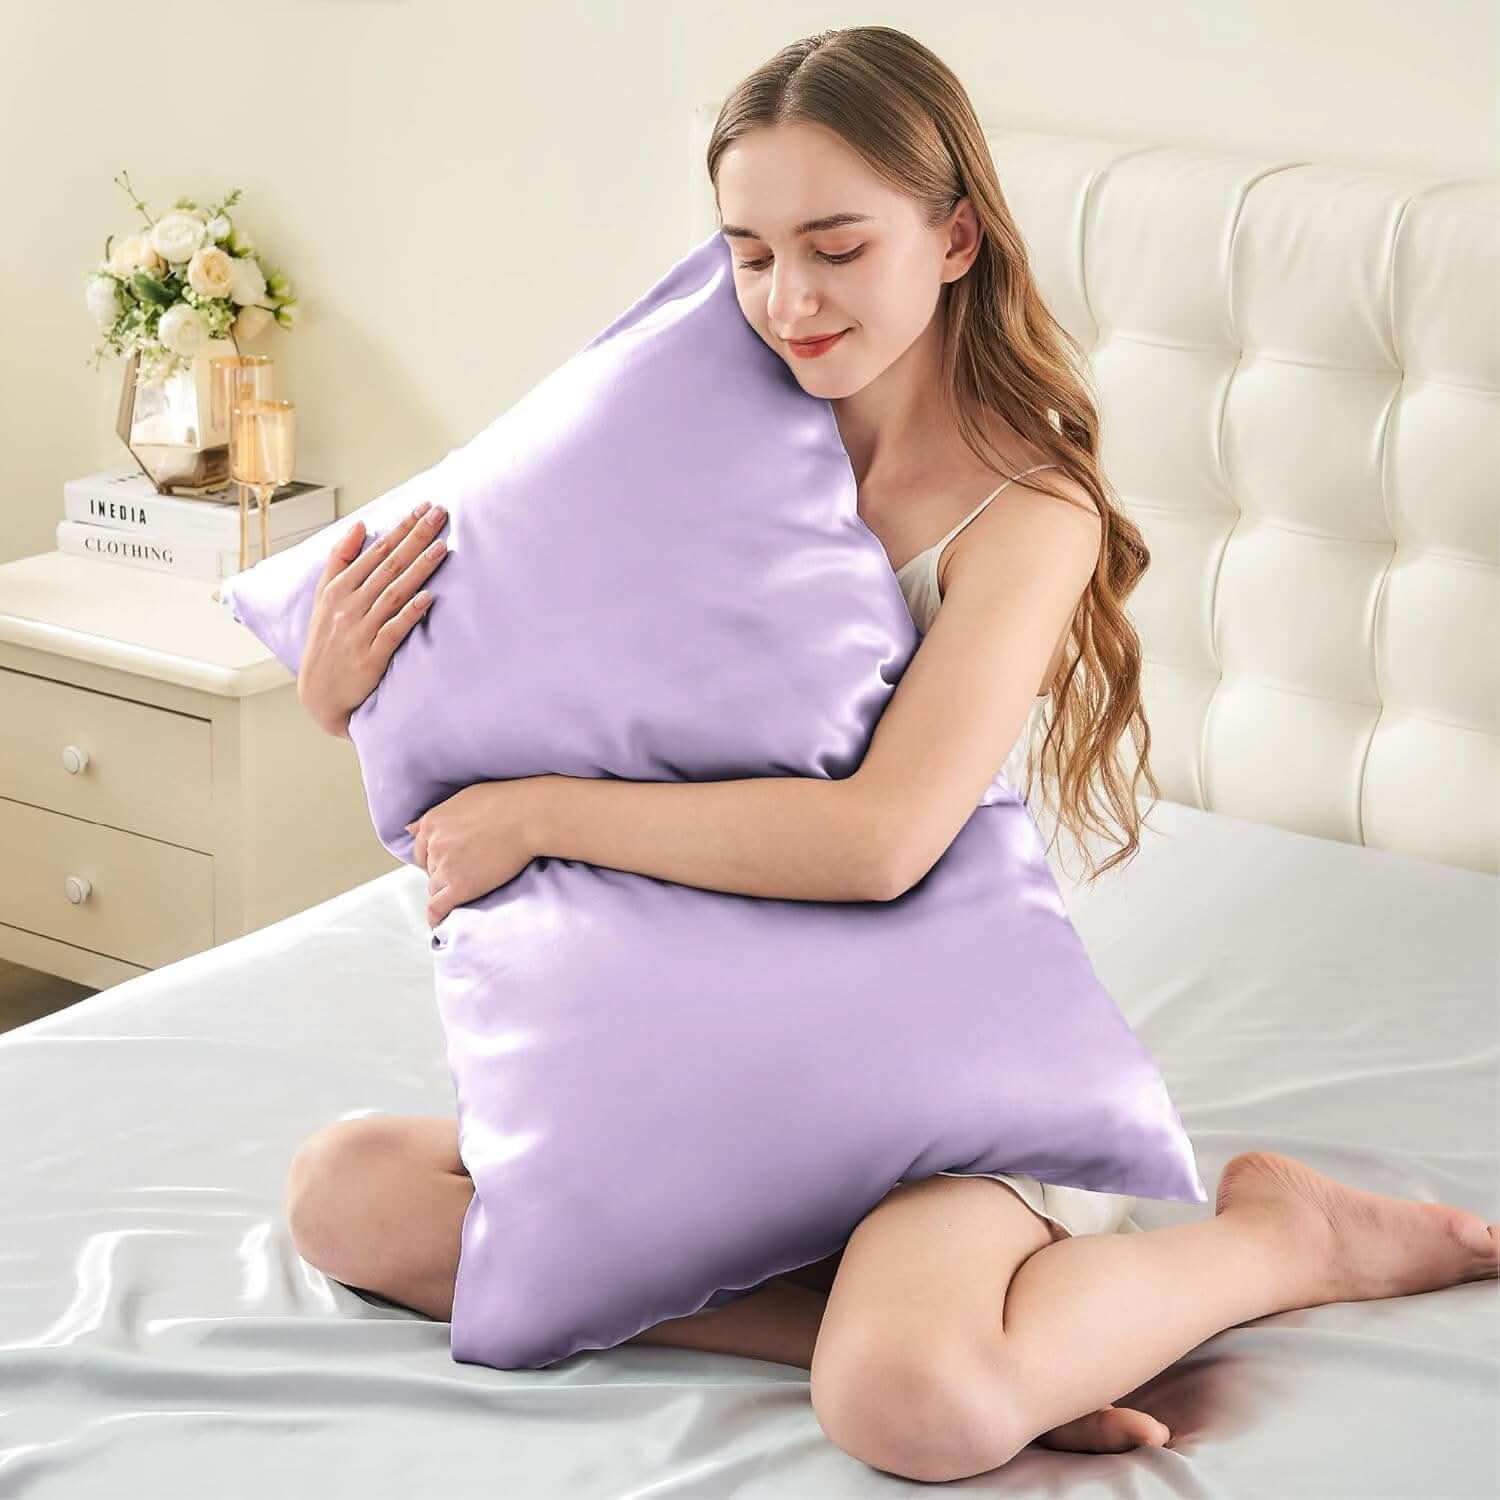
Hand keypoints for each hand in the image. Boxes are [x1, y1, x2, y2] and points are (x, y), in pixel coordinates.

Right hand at [297, 499, 450, 736]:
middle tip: (440, 514)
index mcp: (339, 588)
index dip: (402, 528)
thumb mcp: (324, 597)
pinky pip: (393, 630)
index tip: (424, 507)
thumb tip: (360, 525)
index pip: (377, 550)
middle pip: (388, 565)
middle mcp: (349, 605)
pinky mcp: (371, 655)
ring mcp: (360, 630)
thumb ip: (341, 559)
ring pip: (393, 593)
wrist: (319, 693)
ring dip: (418, 569)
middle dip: (415, 537)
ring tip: (441, 548)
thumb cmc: (326, 642)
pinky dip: (410, 613)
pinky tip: (428, 598)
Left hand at [407, 780, 540, 927]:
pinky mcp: (460, 887)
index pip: (422, 851)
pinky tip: (440, 924)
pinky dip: (436, 918)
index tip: (450, 864)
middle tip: (468, 874)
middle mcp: (434, 845)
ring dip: (448, 891)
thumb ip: (436, 817)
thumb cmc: (505, 803)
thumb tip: (409, 829)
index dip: (435, 860)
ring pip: (435, 888)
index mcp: (433, 823)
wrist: (528, 817)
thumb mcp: (463, 799)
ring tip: (467, 893)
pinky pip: (437, 908)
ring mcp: (446, 867)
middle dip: (444, 873)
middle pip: (430, 870)